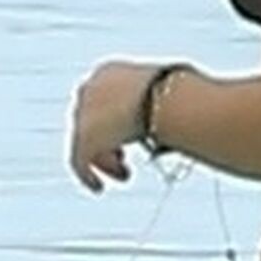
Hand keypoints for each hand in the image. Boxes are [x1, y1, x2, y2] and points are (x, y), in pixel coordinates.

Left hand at [68, 59, 156, 193]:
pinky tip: (98, 187)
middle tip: (123, 155)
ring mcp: (84, 116)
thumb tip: (181, 114)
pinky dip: (89, 176)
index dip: (115, 117)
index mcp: (108, 73)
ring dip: (105, 160)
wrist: (159, 98)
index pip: (105, 97)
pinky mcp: (82, 140)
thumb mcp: (163, 92)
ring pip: (86, 143)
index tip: (130, 130)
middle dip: (108, 139)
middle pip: (92, 120)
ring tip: (123, 172)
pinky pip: (79, 163)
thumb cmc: (169, 90)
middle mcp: (90, 91)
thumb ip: (159, 104)